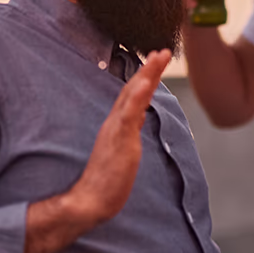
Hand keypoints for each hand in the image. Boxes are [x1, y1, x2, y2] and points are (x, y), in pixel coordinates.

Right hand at [67, 50, 171, 223]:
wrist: (90, 201)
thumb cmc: (106, 181)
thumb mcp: (123, 151)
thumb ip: (129, 132)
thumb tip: (139, 117)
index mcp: (117, 125)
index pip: (132, 96)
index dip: (145, 78)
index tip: (156, 62)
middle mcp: (115, 122)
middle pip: (133, 89)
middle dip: (149, 69)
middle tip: (162, 51)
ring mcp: (116, 129)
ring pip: (132, 95)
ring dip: (147, 74)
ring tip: (158, 57)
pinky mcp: (119, 139)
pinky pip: (129, 114)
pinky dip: (137, 96)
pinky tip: (146, 82)